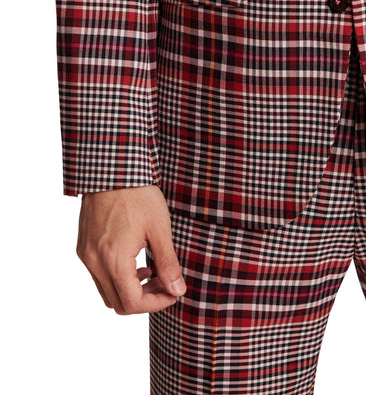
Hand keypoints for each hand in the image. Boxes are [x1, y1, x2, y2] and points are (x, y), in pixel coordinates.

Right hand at [77, 184, 186, 314]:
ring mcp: (86, 255)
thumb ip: (168, 263)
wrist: (112, 168)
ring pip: (106, 291)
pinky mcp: (83, 247)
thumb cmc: (138, 194)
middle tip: (164, 283)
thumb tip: (177, 290)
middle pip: (117, 303)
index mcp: (113, 260)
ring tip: (151, 270)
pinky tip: (135, 259)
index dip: (157, 303)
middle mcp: (94, 262)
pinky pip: (98, 275)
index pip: (133, 303)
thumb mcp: (160, 228)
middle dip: (144, 299)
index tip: (174, 291)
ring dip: (129, 289)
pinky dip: (117, 277)